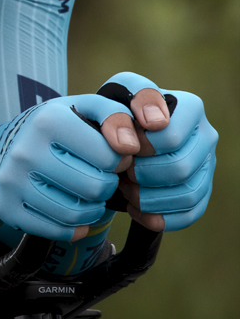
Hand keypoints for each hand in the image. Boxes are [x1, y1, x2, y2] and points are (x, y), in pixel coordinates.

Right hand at [0, 94, 134, 240]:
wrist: (6, 147)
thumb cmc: (58, 129)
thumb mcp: (86, 109)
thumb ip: (117, 116)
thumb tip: (129, 146)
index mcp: (48, 121)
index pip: (109, 156)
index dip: (119, 160)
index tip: (110, 157)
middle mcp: (26, 150)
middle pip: (95, 187)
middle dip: (106, 186)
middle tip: (99, 177)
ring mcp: (12, 180)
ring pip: (76, 213)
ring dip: (92, 208)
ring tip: (88, 195)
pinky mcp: (6, 206)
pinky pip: (56, 231)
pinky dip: (72, 227)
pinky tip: (71, 210)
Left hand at [98, 72, 217, 231]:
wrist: (117, 136)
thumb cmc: (115, 117)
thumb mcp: (112, 100)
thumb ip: (121, 108)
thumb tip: (144, 131)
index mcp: (189, 108)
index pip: (171, 136)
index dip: (142, 147)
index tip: (124, 147)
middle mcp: (205, 136)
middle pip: (180, 168)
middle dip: (143, 174)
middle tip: (122, 172)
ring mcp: (206, 165)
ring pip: (187, 194)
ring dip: (149, 199)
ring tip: (125, 189)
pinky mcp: (202, 191)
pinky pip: (188, 214)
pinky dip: (157, 217)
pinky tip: (134, 209)